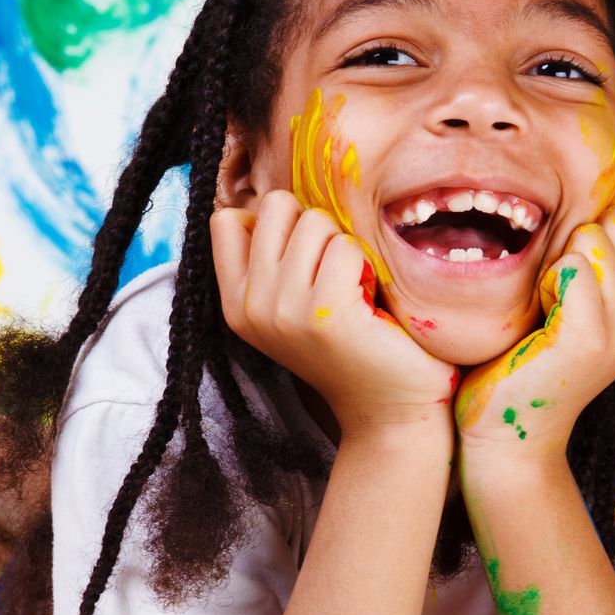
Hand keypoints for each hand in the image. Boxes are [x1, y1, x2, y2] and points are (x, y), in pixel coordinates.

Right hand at [211, 191, 459, 438]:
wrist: (387, 411)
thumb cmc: (351, 348)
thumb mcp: (292, 306)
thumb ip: (272, 260)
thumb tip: (272, 203)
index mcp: (234, 304)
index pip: (227, 220)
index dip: (274, 223)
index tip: (303, 257)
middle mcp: (250, 307)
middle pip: (276, 207)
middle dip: (314, 225)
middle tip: (335, 270)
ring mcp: (283, 310)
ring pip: (314, 221)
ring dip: (344, 245)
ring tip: (353, 289)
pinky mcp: (325, 312)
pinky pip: (347, 247)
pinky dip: (367, 265)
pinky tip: (369, 301)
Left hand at [455, 208, 614, 456]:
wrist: (511, 430)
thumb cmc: (535, 358)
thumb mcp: (587, 306)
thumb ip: (608, 264)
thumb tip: (610, 206)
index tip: (598, 254)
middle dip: (582, 238)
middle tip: (561, 286)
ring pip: (596, 238)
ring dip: (561, 257)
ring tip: (551, 300)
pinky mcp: (591, 337)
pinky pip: (573, 265)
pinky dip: (548, 277)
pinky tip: (541, 311)